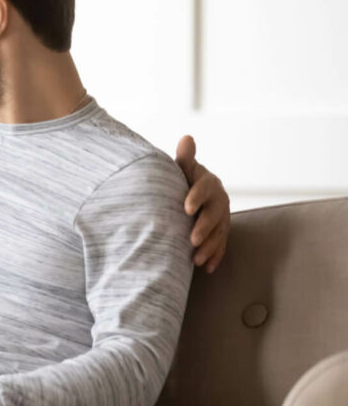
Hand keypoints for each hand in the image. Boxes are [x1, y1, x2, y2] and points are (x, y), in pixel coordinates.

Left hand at [175, 135, 229, 272]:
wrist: (191, 195)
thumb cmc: (182, 180)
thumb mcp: (183, 170)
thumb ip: (185, 158)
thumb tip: (186, 138)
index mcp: (208, 183)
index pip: (206, 188)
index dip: (197, 197)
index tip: (185, 208)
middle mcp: (219, 200)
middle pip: (215, 214)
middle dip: (204, 228)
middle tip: (191, 240)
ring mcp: (222, 218)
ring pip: (219, 233)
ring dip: (210, 247)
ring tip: (196, 260)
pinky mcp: (221, 232)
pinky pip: (221, 246)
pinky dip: (215, 257)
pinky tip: (207, 268)